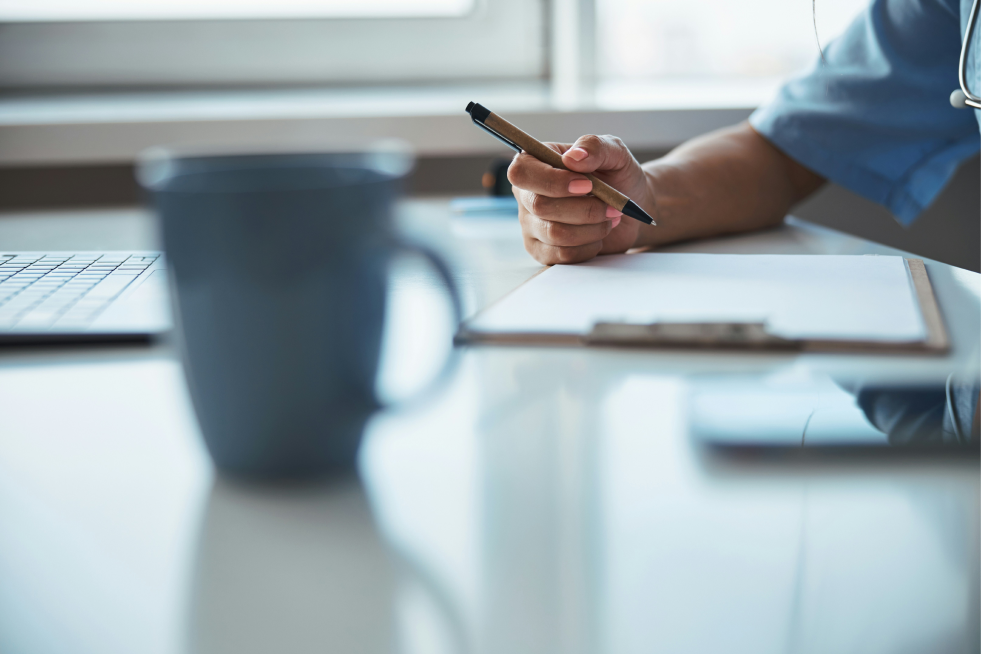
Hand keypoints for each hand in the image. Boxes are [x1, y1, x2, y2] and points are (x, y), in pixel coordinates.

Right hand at [508, 134, 653, 264]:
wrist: (629, 208)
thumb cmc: (616, 176)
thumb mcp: (614, 152)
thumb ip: (595, 146)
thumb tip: (574, 157)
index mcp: (535, 163)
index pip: (521, 172)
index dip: (552, 181)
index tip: (587, 184)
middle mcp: (526, 195)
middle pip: (540, 206)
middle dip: (584, 208)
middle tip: (611, 205)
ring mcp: (531, 226)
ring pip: (554, 233)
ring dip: (591, 228)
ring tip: (609, 218)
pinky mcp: (542, 251)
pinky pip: (562, 255)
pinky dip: (589, 247)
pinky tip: (598, 235)